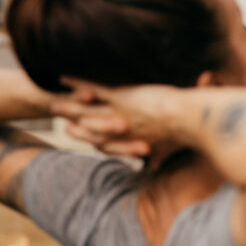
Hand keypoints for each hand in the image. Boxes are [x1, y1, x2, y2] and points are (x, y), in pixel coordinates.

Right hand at [50, 78, 176, 156]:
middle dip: (73, 126)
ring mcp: (118, 113)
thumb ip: (160, 157)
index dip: (92, 141)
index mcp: (131, 141)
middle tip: (60, 121)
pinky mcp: (120, 98)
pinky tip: (63, 78)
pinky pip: (94, 89)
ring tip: (55, 104)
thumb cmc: (186, 133)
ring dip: (68, 107)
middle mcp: (120, 130)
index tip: (81, 137)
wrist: (190, 119)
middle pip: (89, 131)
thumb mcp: (169, 148)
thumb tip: (156, 168)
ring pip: (85, 112)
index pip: (105, 146)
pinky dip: (77, 84)